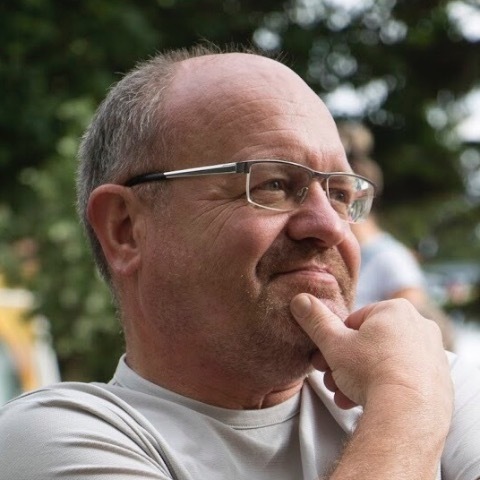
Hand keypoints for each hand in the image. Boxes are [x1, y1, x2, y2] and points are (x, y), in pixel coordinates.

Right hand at [291, 294, 452, 420]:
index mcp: (395, 310)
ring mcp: (432, 354)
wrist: (408, 414)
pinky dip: (383, 389)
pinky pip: (403, 379)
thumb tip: (300, 299)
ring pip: (384, 362)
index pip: (355, 321)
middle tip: (330, 379)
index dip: (335, 341)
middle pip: (369, 343)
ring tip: (344, 395)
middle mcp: (419, 326)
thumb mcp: (333, 343)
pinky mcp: (438, 381)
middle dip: (344, 363)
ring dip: (359, 379)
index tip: (325, 357)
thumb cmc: (370, 371)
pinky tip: (364, 402)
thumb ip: (315, 320)